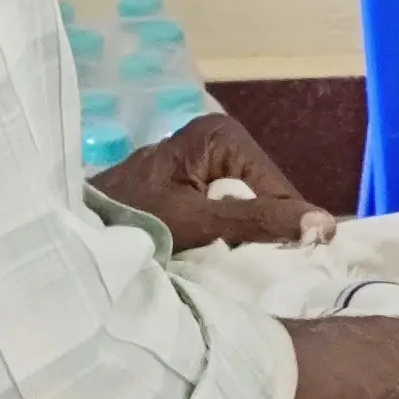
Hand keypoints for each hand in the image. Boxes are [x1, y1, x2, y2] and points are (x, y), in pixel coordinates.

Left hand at [89, 110, 325, 251]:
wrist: (73, 231)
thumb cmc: (131, 220)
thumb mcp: (199, 222)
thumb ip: (259, 221)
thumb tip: (326, 223)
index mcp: (220, 134)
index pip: (276, 186)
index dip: (281, 226)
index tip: (276, 264)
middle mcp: (215, 137)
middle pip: (263, 194)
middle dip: (257, 229)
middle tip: (240, 264)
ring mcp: (201, 158)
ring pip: (246, 204)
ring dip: (239, 234)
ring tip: (226, 261)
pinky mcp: (189, 180)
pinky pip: (224, 208)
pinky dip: (221, 233)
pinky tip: (211, 252)